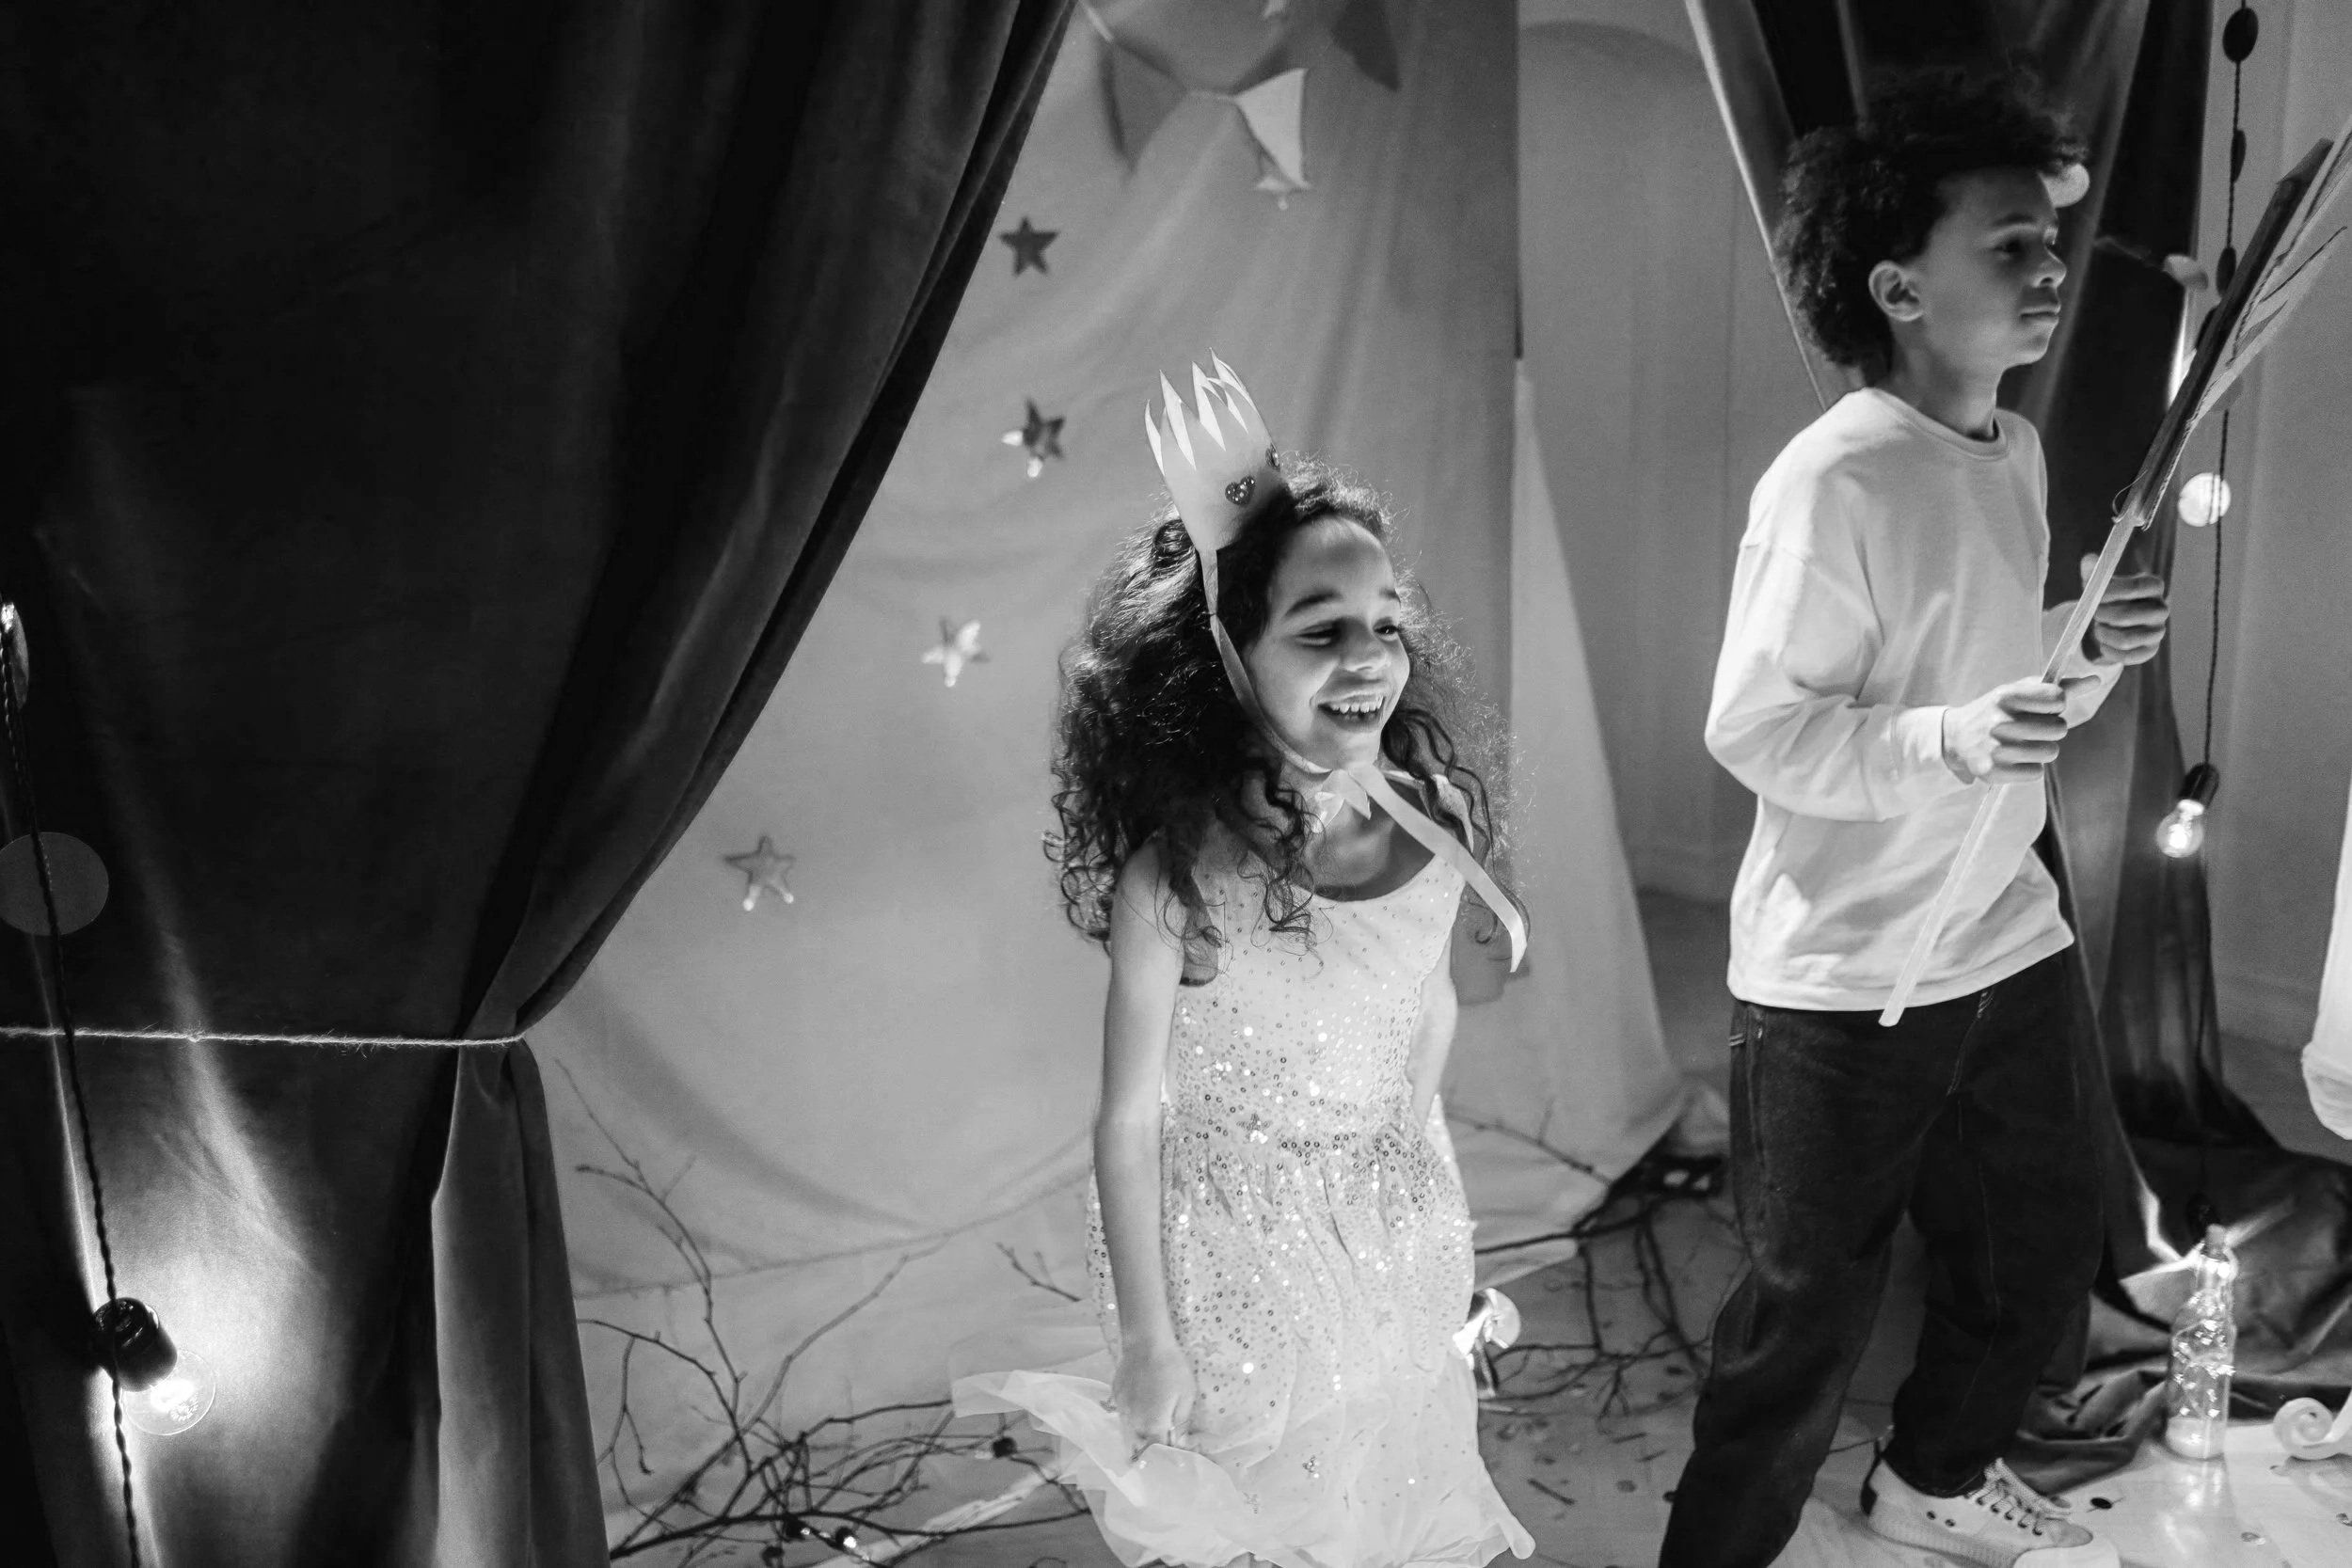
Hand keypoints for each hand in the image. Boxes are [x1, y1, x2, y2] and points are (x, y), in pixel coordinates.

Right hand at [1110, 1338, 1196, 1454]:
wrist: (1147, 1342)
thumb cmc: (1172, 1369)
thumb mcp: (1186, 1396)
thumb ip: (1180, 1424)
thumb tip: (1179, 1446)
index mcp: (1153, 1426)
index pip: (1158, 1452)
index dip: (1167, 1455)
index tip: (1175, 1453)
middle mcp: (1133, 1423)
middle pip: (1141, 1444)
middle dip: (1152, 1446)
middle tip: (1164, 1438)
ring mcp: (1121, 1410)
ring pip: (1130, 1430)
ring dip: (1141, 1432)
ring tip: (1152, 1423)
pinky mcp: (1115, 1397)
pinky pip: (1124, 1414)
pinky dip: (1133, 1416)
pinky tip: (1142, 1404)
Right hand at [1942, 678, 2095, 784]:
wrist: (1955, 738)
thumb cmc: (1996, 711)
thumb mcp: (2020, 692)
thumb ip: (2059, 687)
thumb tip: (2096, 680)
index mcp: (2005, 696)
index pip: (2057, 698)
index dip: (2055, 705)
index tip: (2041, 708)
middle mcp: (1999, 722)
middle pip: (2059, 728)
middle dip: (2050, 728)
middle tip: (2030, 728)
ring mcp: (1996, 749)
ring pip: (2050, 752)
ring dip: (2042, 749)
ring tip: (2022, 744)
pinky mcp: (1993, 772)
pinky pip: (2036, 772)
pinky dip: (2029, 767)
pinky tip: (2013, 759)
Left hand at [2083, 553, 2169, 665]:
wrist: (2114, 621)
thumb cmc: (2108, 597)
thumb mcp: (2100, 581)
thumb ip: (2094, 571)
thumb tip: (2088, 560)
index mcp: (2153, 586)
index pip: (2136, 587)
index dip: (2111, 591)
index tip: (2094, 595)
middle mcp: (2161, 609)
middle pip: (2128, 615)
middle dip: (2103, 616)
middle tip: (2092, 614)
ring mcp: (2158, 631)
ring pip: (2126, 639)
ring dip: (2104, 634)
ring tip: (2097, 628)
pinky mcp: (2151, 650)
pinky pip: (2128, 656)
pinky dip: (2109, 651)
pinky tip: (2103, 644)